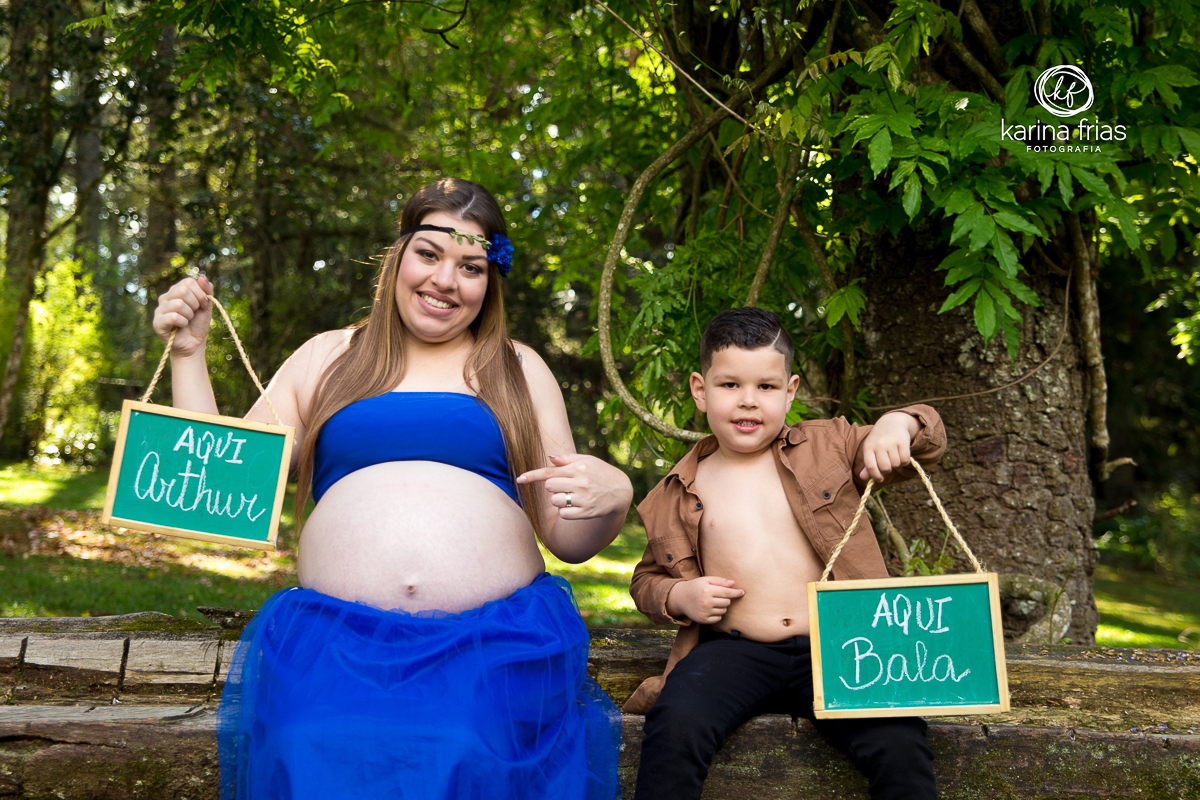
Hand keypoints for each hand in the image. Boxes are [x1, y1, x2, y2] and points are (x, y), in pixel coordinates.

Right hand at [153, 276, 214, 358]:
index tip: (202, 304)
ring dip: (189, 315)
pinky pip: (173, 316)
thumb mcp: (206, 306)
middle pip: (183, 290)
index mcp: (176, 291)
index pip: (189, 282)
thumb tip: (201, 276)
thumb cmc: (198, 324)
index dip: (200, 293)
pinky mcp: (157, 322)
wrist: (193, 344)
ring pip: (179, 304)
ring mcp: (159, 310)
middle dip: (195, 304)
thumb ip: (206, 290)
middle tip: (193, 314)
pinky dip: (183, 322)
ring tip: (187, 321)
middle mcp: (165, 298)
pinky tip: (181, 326)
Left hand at [516, 453, 632, 519]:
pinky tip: (574, 506)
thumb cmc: (601, 472)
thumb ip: (567, 459)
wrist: (622, 491)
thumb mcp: (588, 461)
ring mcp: (583, 498)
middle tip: (564, 486)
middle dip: (552, 487)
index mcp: (579, 468)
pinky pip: (563, 514)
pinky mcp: (586, 512)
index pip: (550, 471)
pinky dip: (565, 511)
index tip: (519, 479)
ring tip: (571, 496)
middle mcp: (581, 482)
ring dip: (558, 500)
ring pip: (555, 501)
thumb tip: (549, 458)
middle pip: (550, 486)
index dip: (532, 475)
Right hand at [666, 577, 743, 623]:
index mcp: (707, 591)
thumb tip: (733, 583)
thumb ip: (720, 581)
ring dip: (722, 606)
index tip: (743, 592)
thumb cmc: (695, 587)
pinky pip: (718, 618)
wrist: (680, 598)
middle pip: (727, 602)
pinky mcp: (703, 620)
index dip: (736, 592)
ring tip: (713, 601)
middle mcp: (706, 602)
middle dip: (726, 598)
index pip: (727, 592)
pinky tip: (710, 608)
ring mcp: (704, 612)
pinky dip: (717, 614)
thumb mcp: (705, 580)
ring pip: (724, 610)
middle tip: (719, 595)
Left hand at [859, 411, 919, 481]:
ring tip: (894, 457)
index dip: (875, 476)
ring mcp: (891, 442)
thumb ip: (868, 465)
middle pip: (885, 468)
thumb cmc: (879, 440)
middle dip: (888, 470)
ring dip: (897, 465)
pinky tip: (901, 455)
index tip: (880, 479)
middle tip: (888, 464)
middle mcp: (879, 444)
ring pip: (896, 465)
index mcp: (868, 447)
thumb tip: (862, 478)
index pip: (870, 466)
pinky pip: (905, 460)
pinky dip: (904, 462)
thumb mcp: (870, 450)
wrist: (892, 423)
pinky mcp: (903, 441)